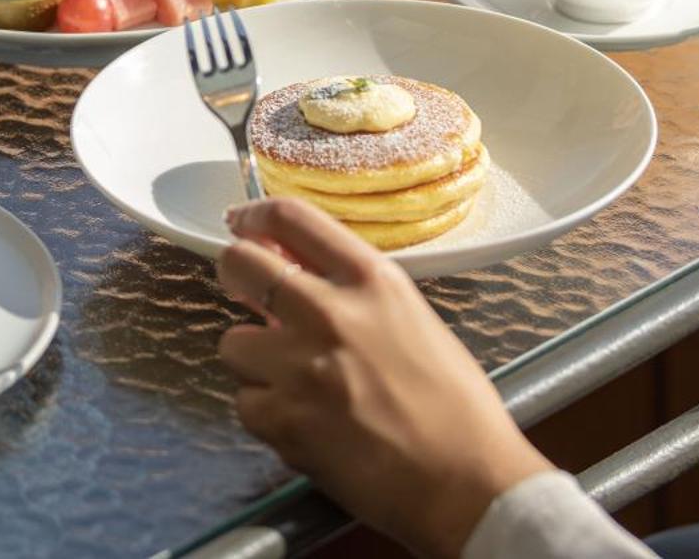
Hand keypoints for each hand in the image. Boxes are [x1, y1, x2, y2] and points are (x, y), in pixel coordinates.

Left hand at [216, 197, 550, 558]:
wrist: (465, 482)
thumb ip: (352, 291)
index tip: (243, 224)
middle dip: (236, 276)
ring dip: (255, 360)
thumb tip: (296, 271)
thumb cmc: (454, 406)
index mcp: (371, 280)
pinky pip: (245, 402)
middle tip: (248, 294)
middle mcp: (329, 312)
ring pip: (233, 343)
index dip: (255, 216)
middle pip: (239, 263)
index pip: (291, 216)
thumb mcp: (411, 318)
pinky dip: (266, 413)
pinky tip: (305, 422)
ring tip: (296, 381)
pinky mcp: (283, 420)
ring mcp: (300, 367)